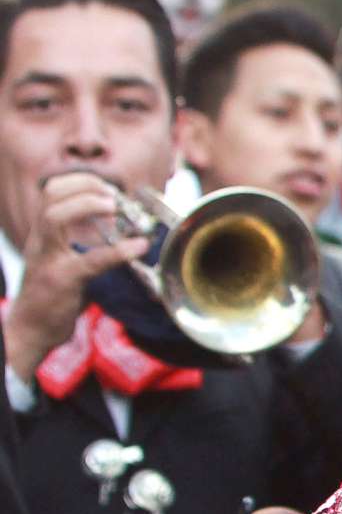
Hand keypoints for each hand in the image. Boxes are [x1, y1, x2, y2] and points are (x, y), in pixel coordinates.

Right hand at [3, 172, 148, 383]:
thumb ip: (85, 246)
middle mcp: (41, 242)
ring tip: (115, 207)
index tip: (107, 187)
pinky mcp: (62, 282)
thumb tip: (126, 234)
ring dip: (88, 205)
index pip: (51, 193)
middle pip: (49, 196)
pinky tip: (138, 247)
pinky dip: (117, 251)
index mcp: (43, 236)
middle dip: (84, 185)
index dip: (80, 181)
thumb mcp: (65, 264)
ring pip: (54, 218)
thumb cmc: (52, 298)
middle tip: (113, 195)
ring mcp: (48, 260)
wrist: (30, 331)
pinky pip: (89, 261)